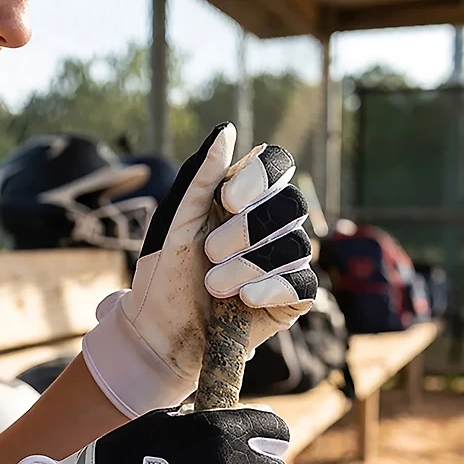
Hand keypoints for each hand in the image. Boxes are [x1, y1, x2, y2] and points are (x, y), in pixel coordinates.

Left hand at [83, 123, 316, 417]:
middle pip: (293, 205)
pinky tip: (245, 298)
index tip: (226, 200)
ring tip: (214, 286)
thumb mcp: (176, 223)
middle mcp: (270, 227)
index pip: (277, 165)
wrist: (160, 333)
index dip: (260, 178)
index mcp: (244, 199)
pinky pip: (302, 283)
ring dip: (248, 265)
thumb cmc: (165, 275)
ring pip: (296, 247)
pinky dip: (272, 287)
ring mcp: (284, 263)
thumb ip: (201, 178)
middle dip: (249, 229)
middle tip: (210, 252)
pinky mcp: (291, 299)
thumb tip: (226, 131)